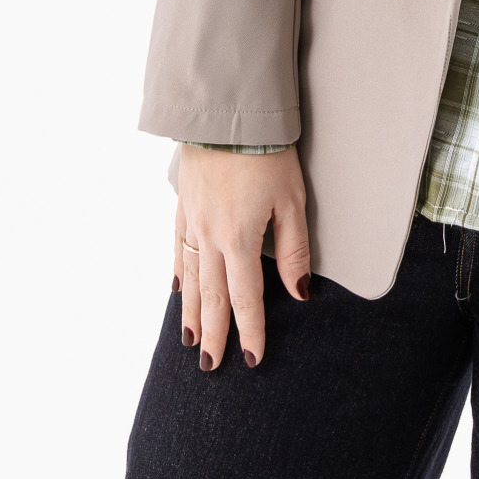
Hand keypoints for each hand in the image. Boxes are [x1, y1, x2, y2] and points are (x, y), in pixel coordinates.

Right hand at [175, 146, 310, 371]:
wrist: (227, 113)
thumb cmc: (267, 152)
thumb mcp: (292, 199)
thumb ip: (294, 249)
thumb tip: (301, 293)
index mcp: (240, 239)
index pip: (246, 297)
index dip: (250, 330)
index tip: (251, 358)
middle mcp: (211, 237)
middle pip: (212, 296)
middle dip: (215, 333)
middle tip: (212, 365)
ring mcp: (192, 221)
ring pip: (190, 278)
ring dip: (191, 313)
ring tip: (192, 341)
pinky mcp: (183, 203)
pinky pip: (177, 247)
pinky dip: (177, 272)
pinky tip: (177, 288)